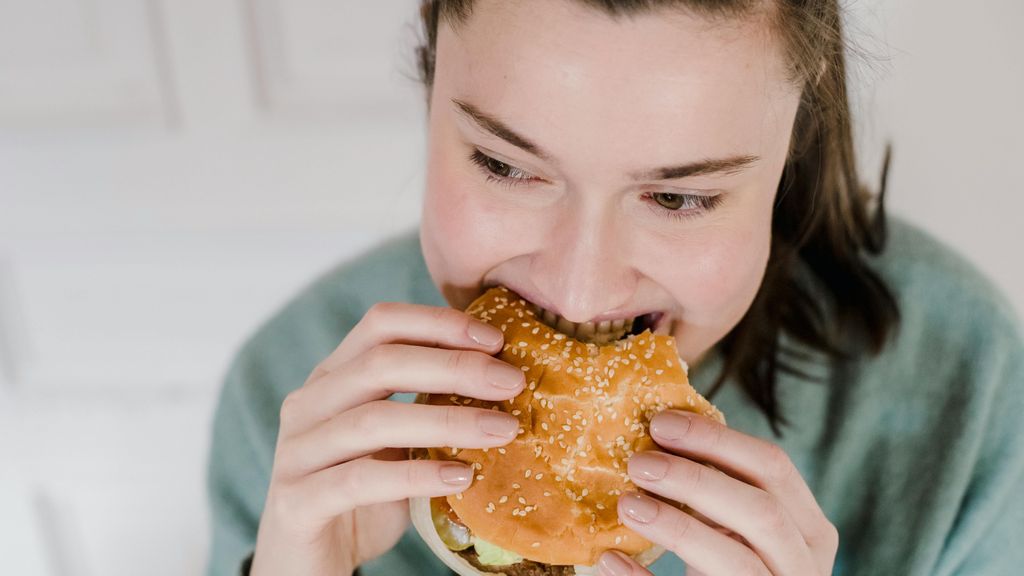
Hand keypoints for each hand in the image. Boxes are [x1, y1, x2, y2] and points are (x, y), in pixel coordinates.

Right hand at [249, 302, 526, 575]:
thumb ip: (428, 404)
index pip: (381, 324)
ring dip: (448, 421)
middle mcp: (308, 404)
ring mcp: (296, 453)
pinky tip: (461, 478)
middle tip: (512, 382)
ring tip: (504, 430)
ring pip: (373, 420)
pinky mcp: (297, 501)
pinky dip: (416, 475)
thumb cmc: (364, 496)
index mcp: (332, 377)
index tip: (497, 339)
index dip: (439, 323)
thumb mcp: (397, 441)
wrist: (310, 563)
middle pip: (380, 363)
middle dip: (455, 367)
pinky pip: (360, 481)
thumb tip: (504, 375)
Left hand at [598, 411, 837, 575]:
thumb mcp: (739, 525)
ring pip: (738, 563)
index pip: (774, 467)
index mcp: (807, 528)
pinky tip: (612, 558)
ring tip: (627, 504)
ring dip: (677, 528)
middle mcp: (802, 565)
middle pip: (762, 512)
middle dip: (696, 481)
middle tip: (639, 463)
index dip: (717, 439)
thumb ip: (719, 486)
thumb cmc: (734, 564)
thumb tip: (656, 430)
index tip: (661, 422)